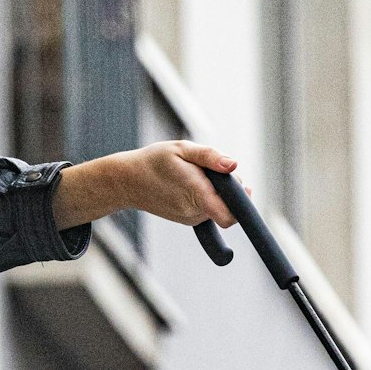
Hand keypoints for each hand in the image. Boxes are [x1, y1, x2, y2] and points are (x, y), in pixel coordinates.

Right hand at [50, 141, 238, 229]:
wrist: (127, 181)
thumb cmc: (154, 160)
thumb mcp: (182, 149)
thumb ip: (210, 157)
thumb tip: (234, 166)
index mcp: (195, 193)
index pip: (230, 215)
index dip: (242, 203)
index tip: (243, 188)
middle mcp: (194, 212)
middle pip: (228, 207)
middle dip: (228, 189)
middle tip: (211, 170)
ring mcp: (189, 218)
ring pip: (218, 208)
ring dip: (216, 192)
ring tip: (195, 175)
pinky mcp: (186, 220)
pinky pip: (207, 210)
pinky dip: (207, 198)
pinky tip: (191, 185)